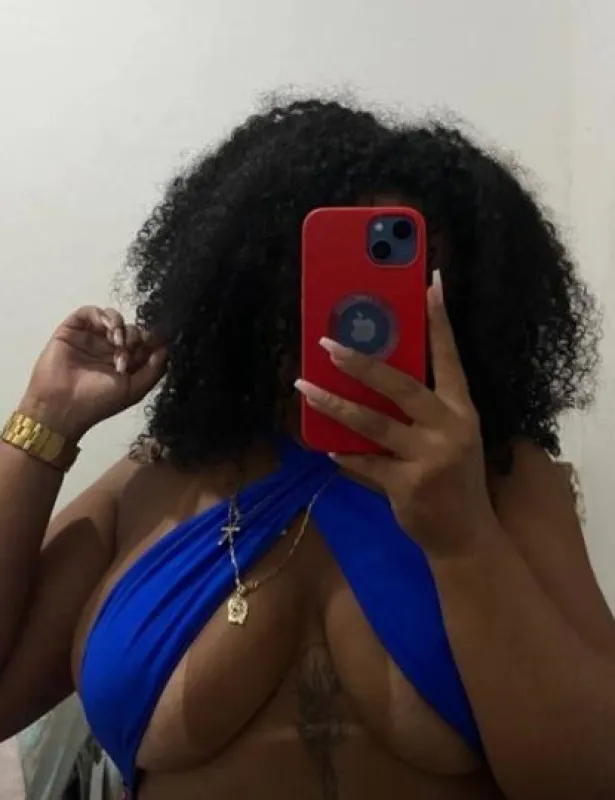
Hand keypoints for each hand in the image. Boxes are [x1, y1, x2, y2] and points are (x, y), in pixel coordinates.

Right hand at [22, 307, 165, 439]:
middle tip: (128, 354)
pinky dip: (104, 316)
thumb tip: (166, 348)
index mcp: (125, 364)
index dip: (151, 341)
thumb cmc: (98, 403)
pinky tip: (110, 330)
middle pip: (132, 330)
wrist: (62, 407)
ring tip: (119, 343)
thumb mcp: (134, 390)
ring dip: (122, 327)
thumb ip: (154, 369)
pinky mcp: (73, 329)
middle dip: (135, 339)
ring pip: (114, 319)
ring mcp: (91, 338)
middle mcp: (109, 349)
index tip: (156, 344)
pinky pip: (91, 312)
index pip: (144, 344)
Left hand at [295, 274, 496, 558]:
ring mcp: (429, 458)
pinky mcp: (408, 486)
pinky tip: (323, 445)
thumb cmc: (455, 478)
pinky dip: (343, 454)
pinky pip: (364, 463)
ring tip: (304, 387)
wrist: (466, 536)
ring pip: (372, 423)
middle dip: (361, 362)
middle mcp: (449, 429)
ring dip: (334, 403)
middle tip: (328, 343)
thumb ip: (420, 410)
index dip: (439, 321)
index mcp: (461, 410)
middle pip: (400, 385)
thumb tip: (372, 376)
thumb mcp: (450, 437)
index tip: (430, 283)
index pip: (450, 358)